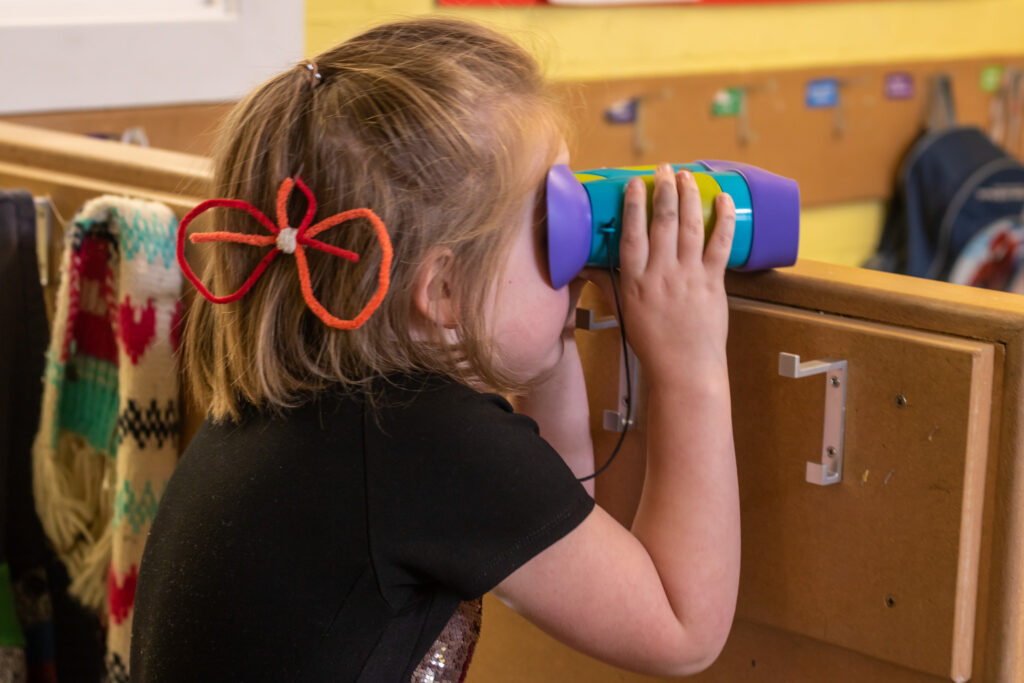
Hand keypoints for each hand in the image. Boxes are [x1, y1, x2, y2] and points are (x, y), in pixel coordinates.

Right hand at [616, 164, 734, 386]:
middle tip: (665, 169)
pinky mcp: (713, 283)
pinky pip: (720, 244)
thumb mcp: (622, 311)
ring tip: (688, 176)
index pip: (632, 235)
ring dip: (690, 197)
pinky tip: (724, 199)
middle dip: (665, 191)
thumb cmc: (652, 342)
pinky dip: (724, 219)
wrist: (684, 367)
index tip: (635, 183)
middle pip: (663, 223)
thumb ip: (606, 284)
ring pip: (690, 227)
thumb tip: (585, 267)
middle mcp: (661, 274)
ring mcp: (689, 277)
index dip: (633, 205)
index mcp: (636, 281)